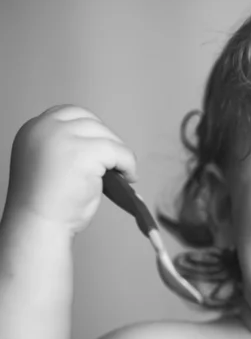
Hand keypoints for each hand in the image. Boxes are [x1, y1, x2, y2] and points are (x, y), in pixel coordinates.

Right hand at [4, 105, 136, 235]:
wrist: (39, 224)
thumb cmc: (47, 203)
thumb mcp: (50, 162)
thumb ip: (67, 146)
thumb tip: (102, 144)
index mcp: (34, 129)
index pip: (70, 114)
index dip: (90, 129)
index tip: (101, 147)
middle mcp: (45, 128)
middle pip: (91, 121)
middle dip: (107, 141)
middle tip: (115, 164)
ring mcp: (64, 138)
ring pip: (107, 137)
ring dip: (119, 154)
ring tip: (122, 174)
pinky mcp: (85, 152)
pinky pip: (119, 152)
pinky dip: (128, 164)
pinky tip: (128, 178)